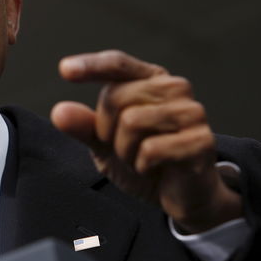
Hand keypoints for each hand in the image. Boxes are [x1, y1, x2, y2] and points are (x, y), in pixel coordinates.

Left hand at [50, 50, 241, 232]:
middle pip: (115, 97)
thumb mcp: (105, 143)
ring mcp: (191, 112)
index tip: (65, 69)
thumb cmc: (145, 160)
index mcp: (150, 79)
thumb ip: (84, 125)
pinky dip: (142, 166)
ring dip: (125, 151)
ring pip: (131, 121)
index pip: (117, 64)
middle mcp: (174, 88)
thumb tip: (60, 112)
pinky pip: (150, 149)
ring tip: (141, 158)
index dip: (91, 65)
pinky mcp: (201, 140)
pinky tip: (156, 169)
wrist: (181, 196)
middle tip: (126, 147)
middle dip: (108, 130)